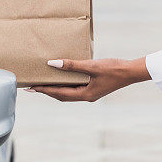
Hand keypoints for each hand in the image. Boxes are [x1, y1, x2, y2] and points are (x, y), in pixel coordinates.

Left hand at [28, 58, 150, 101]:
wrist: (131, 72)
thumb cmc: (113, 68)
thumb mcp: (91, 66)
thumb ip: (72, 65)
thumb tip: (52, 64)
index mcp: (84, 95)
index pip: (58, 93)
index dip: (43, 90)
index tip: (30, 87)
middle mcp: (86, 97)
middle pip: (61, 96)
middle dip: (46, 91)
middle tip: (32, 87)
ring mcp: (90, 94)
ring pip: (67, 93)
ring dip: (55, 89)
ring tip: (43, 83)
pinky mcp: (94, 89)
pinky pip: (74, 89)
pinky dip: (65, 85)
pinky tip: (62, 78)